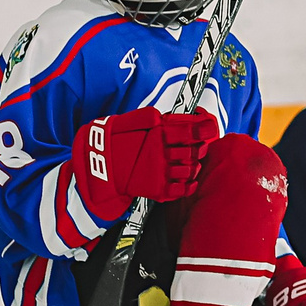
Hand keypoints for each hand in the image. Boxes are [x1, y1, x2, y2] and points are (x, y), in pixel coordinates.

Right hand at [73, 106, 217, 215]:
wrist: (95, 165)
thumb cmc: (115, 141)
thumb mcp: (133, 120)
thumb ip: (157, 117)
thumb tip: (179, 116)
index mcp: (157, 133)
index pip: (193, 131)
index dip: (207, 129)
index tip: (210, 128)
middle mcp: (161, 153)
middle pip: (196, 151)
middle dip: (199, 148)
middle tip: (195, 145)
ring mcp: (160, 172)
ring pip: (192, 170)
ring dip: (194, 166)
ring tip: (187, 162)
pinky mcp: (156, 189)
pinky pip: (183, 189)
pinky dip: (189, 185)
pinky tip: (187, 179)